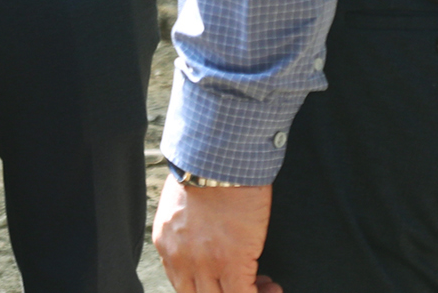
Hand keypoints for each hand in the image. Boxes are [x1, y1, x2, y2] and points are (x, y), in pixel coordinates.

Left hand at [153, 178, 280, 292]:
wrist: (219, 156)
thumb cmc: (206, 168)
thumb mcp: (181, 203)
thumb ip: (185, 229)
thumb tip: (204, 240)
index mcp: (166, 242)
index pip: (182, 284)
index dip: (208, 288)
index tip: (226, 282)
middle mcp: (179, 258)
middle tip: (247, 287)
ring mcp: (204, 263)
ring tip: (265, 286)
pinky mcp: (232, 262)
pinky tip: (272, 286)